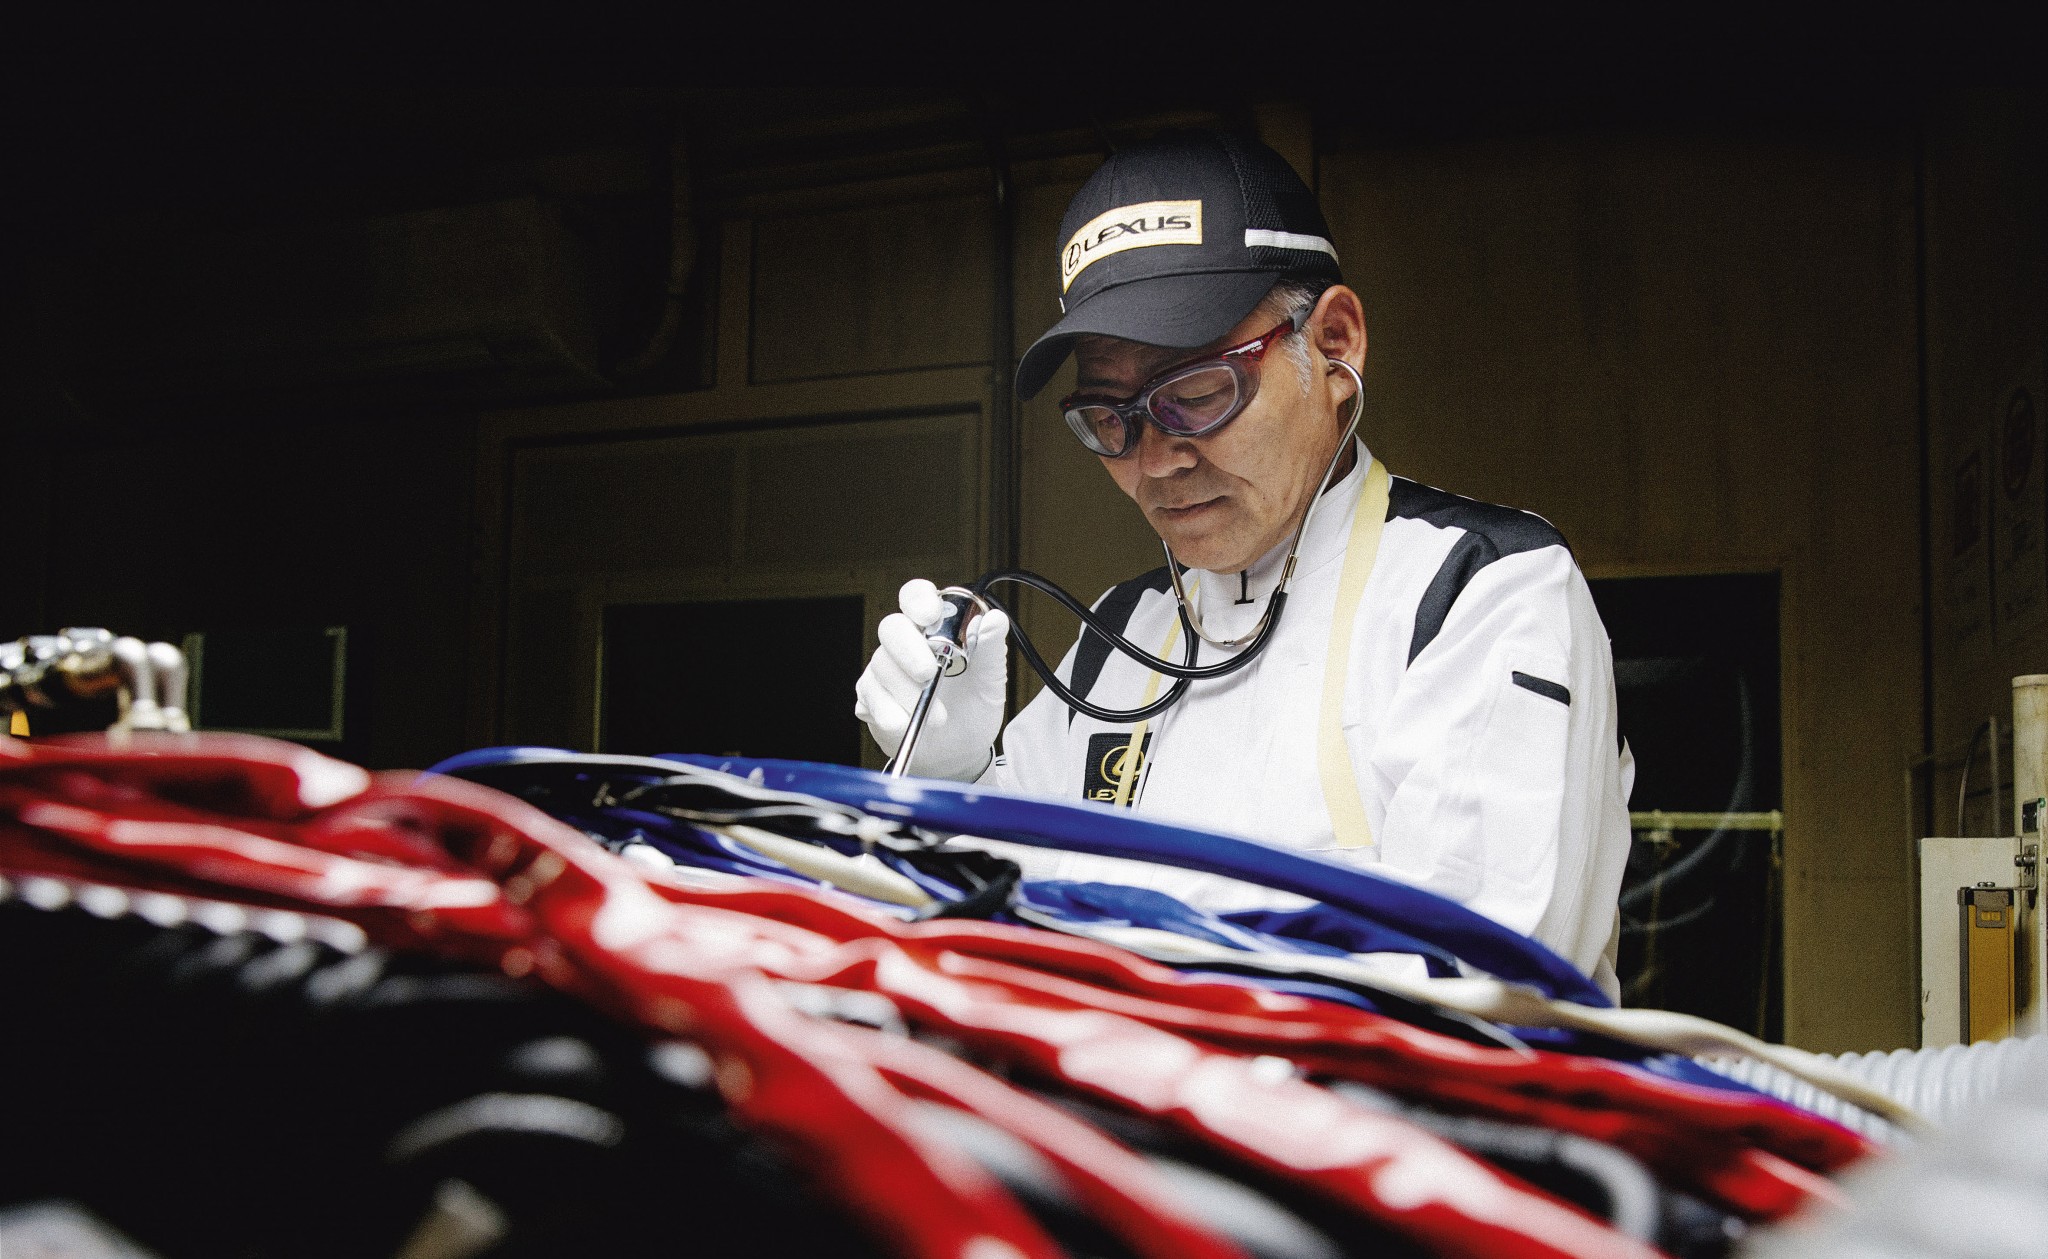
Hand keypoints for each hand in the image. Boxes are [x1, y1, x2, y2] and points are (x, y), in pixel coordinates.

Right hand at [855, 580, 1009, 779]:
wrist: (958, 753)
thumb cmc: (973, 708)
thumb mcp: (990, 680)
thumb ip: (991, 648)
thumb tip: (996, 619)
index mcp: (934, 628)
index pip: (915, 596)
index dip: (919, 599)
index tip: (930, 614)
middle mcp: (904, 643)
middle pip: (891, 628)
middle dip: (909, 650)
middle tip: (929, 673)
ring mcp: (883, 670)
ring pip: (881, 667)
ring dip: (909, 694)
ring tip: (938, 718)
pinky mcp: (869, 698)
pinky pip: (870, 698)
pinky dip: (891, 714)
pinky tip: (908, 725)